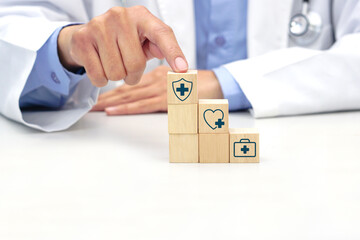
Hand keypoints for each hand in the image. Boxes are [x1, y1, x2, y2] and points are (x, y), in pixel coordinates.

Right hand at [57, 6, 187, 86]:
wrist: (87, 35)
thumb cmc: (122, 39)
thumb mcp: (143, 40)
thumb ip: (159, 47)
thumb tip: (174, 60)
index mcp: (141, 16)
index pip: (162, 34)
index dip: (174, 53)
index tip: (182, 70)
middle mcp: (120, 16)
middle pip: (135, 64)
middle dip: (133, 75)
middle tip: (127, 67)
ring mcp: (99, 26)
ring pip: (116, 73)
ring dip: (117, 76)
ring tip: (112, 63)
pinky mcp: (82, 39)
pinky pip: (99, 77)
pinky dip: (101, 79)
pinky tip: (99, 65)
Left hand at [92, 66, 223, 114]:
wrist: (215, 84)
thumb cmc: (198, 83)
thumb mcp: (177, 79)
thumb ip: (162, 82)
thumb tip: (146, 89)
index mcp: (156, 75)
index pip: (130, 82)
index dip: (114, 88)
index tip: (100, 94)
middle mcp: (154, 81)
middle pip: (125, 90)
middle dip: (106, 97)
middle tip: (89, 104)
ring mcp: (159, 90)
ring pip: (129, 97)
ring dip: (110, 103)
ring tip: (94, 109)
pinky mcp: (165, 101)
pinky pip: (142, 105)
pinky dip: (125, 108)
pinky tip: (112, 111)